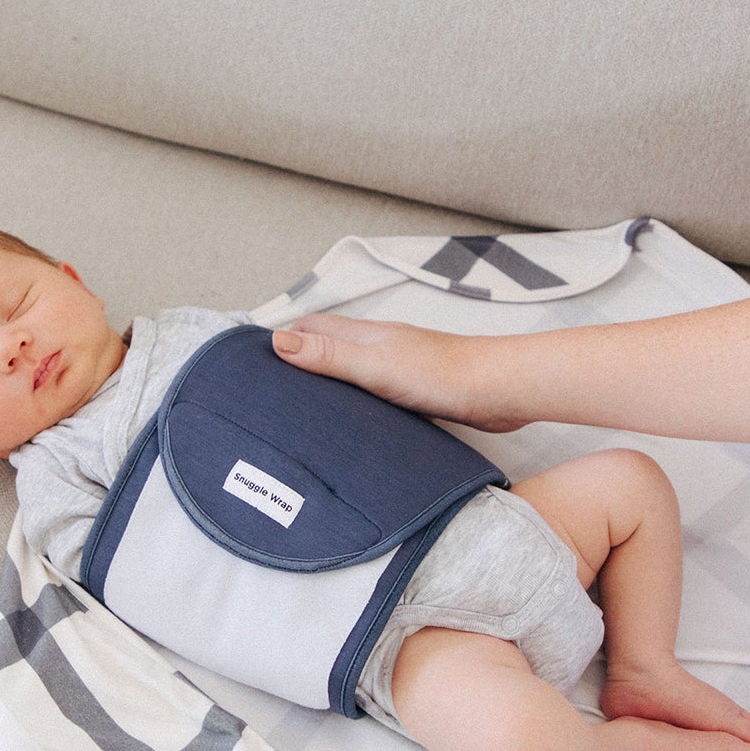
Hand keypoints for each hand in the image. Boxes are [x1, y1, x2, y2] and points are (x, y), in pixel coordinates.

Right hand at [272, 313, 527, 431]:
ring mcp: (395, 368)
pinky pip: (370, 392)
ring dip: (325, 382)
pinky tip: (349, 422)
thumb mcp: (375, 366)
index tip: (250, 357)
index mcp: (364, 335)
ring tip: (299, 407)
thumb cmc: (443, 374)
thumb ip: (328, 357)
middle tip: (267, 387)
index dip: (281, 339)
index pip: (310, 328)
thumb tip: (277, 342)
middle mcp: (377, 347)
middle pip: (327, 347)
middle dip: (297, 360)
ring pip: (349, 371)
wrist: (499, 390)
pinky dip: (351, 401)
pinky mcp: (412, 391)